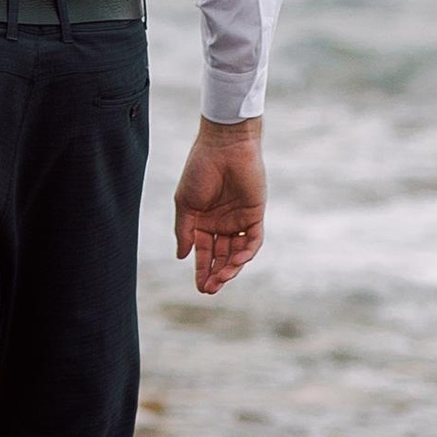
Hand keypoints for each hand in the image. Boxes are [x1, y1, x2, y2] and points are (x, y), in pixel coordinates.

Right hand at [174, 118, 265, 293]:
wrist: (223, 147)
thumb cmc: (199, 170)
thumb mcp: (185, 203)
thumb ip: (184, 230)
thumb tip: (181, 256)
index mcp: (203, 221)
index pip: (203, 252)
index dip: (201, 269)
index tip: (200, 287)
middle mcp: (221, 223)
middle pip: (220, 256)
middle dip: (215, 274)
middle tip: (209, 289)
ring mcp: (239, 220)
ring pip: (236, 253)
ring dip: (230, 268)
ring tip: (220, 280)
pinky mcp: (255, 215)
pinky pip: (252, 240)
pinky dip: (245, 253)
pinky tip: (235, 262)